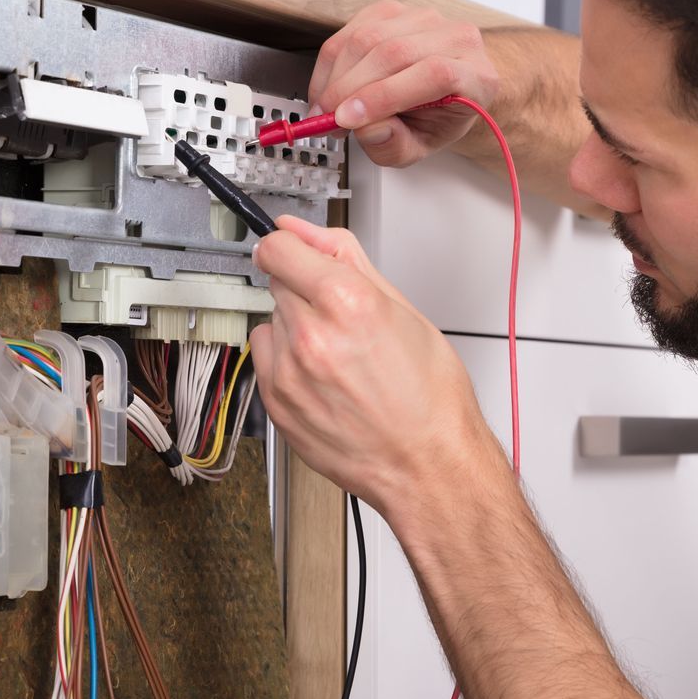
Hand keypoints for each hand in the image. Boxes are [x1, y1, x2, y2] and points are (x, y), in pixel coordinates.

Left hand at [251, 216, 508, 515]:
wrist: (428, 466)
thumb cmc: (431, 399)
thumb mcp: (405, 310)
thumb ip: (348, 260)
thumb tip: (307, 232)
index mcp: (347, 303)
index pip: (278, 248)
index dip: (290, 247)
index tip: (295, 252)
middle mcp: (311, 336)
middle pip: (277, 283)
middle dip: (305, 291)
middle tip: (343, 318)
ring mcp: (289, 373)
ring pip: (271, 321)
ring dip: (295, 328)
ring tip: (339, 355)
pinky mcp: (277, 403)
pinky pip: (266, 360)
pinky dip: (288, 362)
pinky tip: (325, 378)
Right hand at [309, 0, 499, 167]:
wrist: (446, 87)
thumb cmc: (439, 116)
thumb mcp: (422, 147)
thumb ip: (395, 146)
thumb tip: (367, 129)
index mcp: (475, 74)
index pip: (433, 75)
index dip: (384, 95)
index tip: (347, 118)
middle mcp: (455, 38)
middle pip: (395, 52)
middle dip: (348, 88)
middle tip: (326, 118)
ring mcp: (423, 18)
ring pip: (367, 38)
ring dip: (336, 76)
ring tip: (326, 106)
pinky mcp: (393, 10)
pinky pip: (351, 29)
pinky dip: (332, 60)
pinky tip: (330, 84)